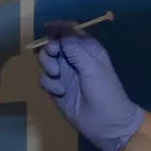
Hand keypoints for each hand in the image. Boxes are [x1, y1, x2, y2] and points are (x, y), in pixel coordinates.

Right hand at [37, 25, 144, 150]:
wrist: (106, 123)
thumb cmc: (105, 92)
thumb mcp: (92, 67)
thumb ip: (76, 48)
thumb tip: (61, 32)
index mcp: (87, 49)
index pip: (69, 31)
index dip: (57, 27)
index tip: (47, 29)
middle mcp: (74, 59)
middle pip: (53, 44)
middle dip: (50, 49)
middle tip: (54, 57)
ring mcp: (65, 74)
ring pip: (46, 61)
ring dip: (48, 67)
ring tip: (58, 77)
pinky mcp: (57, 89)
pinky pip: (44, 79)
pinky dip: (49, 84)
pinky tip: (60, 92)